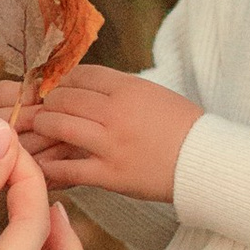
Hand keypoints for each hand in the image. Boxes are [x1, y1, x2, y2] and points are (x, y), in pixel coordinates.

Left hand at [21, 65, 202, 205]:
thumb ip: (120, 89)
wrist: (207, 161)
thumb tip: (85, 87)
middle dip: (49, 103)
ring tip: (42, 130)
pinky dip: (50, 166)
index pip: (81, 75)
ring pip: (60, 127)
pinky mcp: (111, 175)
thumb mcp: (153, 94)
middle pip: (65, 98)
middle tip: (45, 110)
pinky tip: (42, 165)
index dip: (63, 81)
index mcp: (129, 88)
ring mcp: (112, 144)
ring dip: (45, 127)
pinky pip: (69, 168)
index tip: (59, 89)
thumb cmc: (183, 126)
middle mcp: (117, 112)